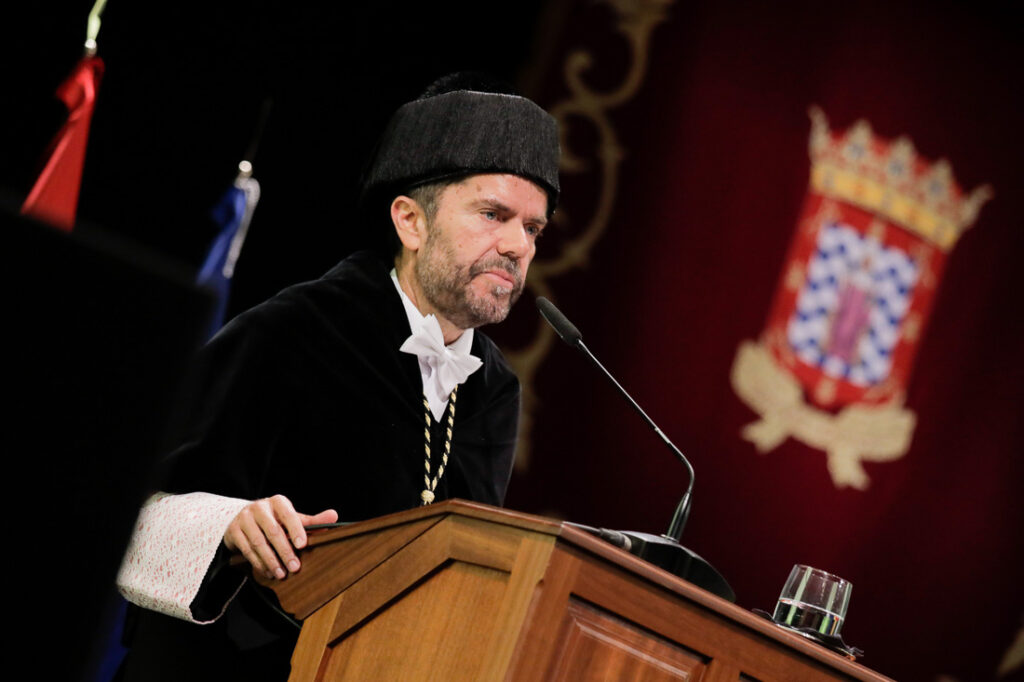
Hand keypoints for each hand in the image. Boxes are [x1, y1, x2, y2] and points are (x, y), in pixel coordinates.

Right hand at [223, 494, 337, 579]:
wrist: (244, 519)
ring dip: (271, 560)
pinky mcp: (233, 532)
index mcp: (277, 502)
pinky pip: (246, 550)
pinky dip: (258, 563)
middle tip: (295, 567)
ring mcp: (244, 519)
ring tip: (281, 574)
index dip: (296, 530)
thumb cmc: (275, 520)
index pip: (288, 515)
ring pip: (258, 542)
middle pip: (273, 531)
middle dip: (285, 551)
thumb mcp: (293, 519)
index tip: (303, 545)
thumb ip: (312, 521)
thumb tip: (334, 516)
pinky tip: (268, 572)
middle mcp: (259, 507)